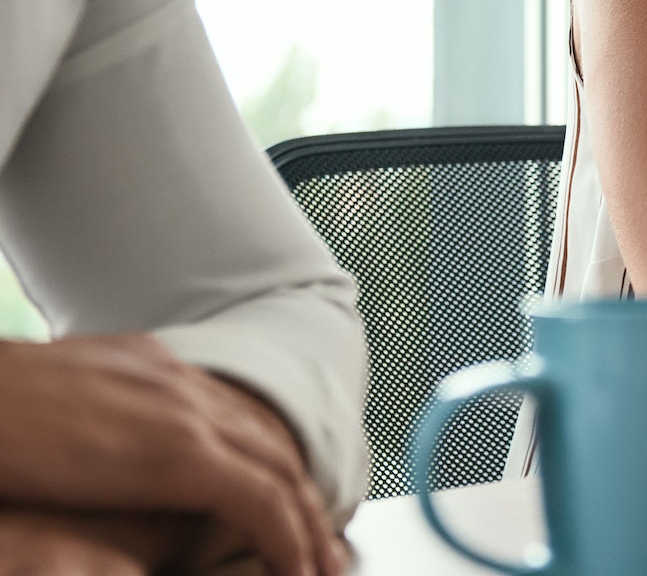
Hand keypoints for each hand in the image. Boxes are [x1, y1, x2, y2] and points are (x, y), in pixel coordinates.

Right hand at [0, 336, 340, 575]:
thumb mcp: (50, 408)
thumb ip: (90, 423)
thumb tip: (94, 451)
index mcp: (151, 367)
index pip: (230, 417)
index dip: (261, 465)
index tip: (280, 504)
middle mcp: (181, 382)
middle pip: (268, 444)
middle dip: (300, 498)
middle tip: (322, 546)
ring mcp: (187, 412)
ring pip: (280, 472)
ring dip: (308, 525)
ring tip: (322, 569)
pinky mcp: (183, 453)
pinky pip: (262, 501)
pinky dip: (290, 538)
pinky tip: (297, 572)